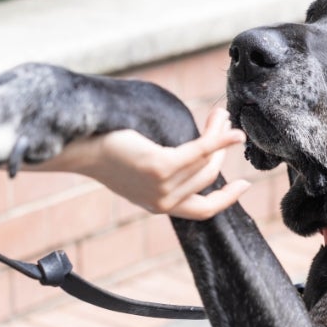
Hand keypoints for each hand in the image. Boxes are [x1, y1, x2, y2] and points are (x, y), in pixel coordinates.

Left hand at [74, 108, 250, 219]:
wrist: (81, 145)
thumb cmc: (108, 150)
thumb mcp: (140, 171)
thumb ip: (166, 175)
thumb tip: (196, 157)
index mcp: (160, 206)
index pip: (204, 211)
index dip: (227, 199)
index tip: (245, 184)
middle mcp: (164, 202)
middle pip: (209, 176)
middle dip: (222, 148)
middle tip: (225, 123)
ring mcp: (162, 187)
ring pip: (206, 162)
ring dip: (219, 134)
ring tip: (220, 115)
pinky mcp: (161, 167)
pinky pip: (200, 151)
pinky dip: (218, 138)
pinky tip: (228, 128)